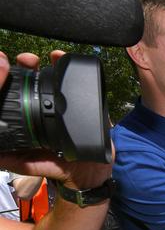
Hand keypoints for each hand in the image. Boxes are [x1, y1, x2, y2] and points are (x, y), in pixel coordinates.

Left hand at [0, 51, 111, 188]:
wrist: (92, 172)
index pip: (18, 91)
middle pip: (34, 77)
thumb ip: (13, 159)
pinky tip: (59, 57)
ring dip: (46, 62)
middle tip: (27, 60)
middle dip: (27, 64)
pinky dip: (68, 65)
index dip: (9, 78)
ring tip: (46, 57)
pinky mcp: (86, 102)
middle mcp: (48, 107)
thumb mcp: (31, 164)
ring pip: (53, 75)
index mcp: (33, 116)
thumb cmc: (60, 167)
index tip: (6, 65)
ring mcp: (67, 103)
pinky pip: (77, 79)